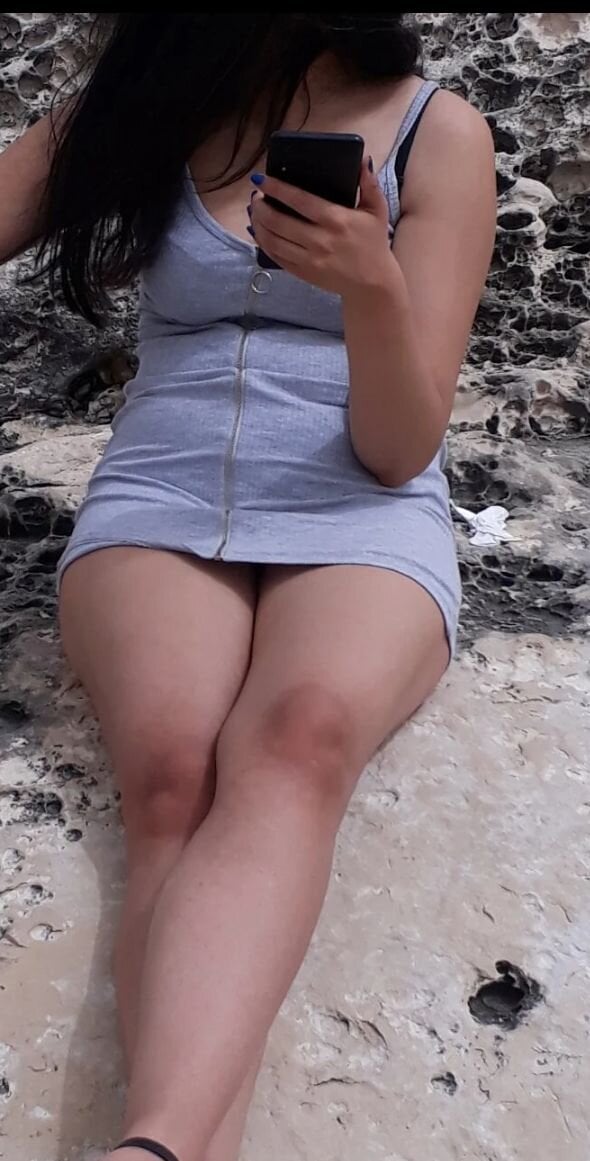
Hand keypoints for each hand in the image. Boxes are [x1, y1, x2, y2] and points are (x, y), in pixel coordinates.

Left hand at [249, 160, 399, 299]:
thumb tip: (362, 159)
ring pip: (273, 241)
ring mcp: (310, 260)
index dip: (276, 188)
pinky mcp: (304, 273)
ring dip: (258, 225)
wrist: (373, 284)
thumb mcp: (377, 211)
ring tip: (255, 212)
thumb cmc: (374, 244)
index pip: (299, 200)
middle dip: (261, 207)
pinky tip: (260, 232)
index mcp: (337, 220)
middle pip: (279, 221)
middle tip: (256, 196)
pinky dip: (263, 244)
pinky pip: (276, 257)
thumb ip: (369, 184)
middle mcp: (320, 241)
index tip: (261, 180)